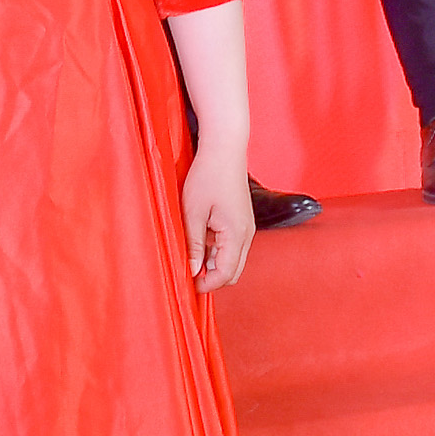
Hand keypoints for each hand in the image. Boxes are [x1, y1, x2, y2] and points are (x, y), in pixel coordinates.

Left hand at [181, 148, 257, 292]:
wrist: (224, 150)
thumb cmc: (208, 176)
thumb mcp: (193, 213)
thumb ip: (194, 245)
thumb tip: (192, 271)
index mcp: (236, 235)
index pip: (225, 275)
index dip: (206, 285)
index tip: (187, 285)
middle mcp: (246, 235)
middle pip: (232, 273)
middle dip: (212, 279)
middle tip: (188, 274)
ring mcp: (246, 229)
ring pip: (232, 260)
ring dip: (213, 264)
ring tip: (191, 255)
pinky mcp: (242, 222)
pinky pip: (232, 247)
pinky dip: (217, 252)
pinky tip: (200, 241)